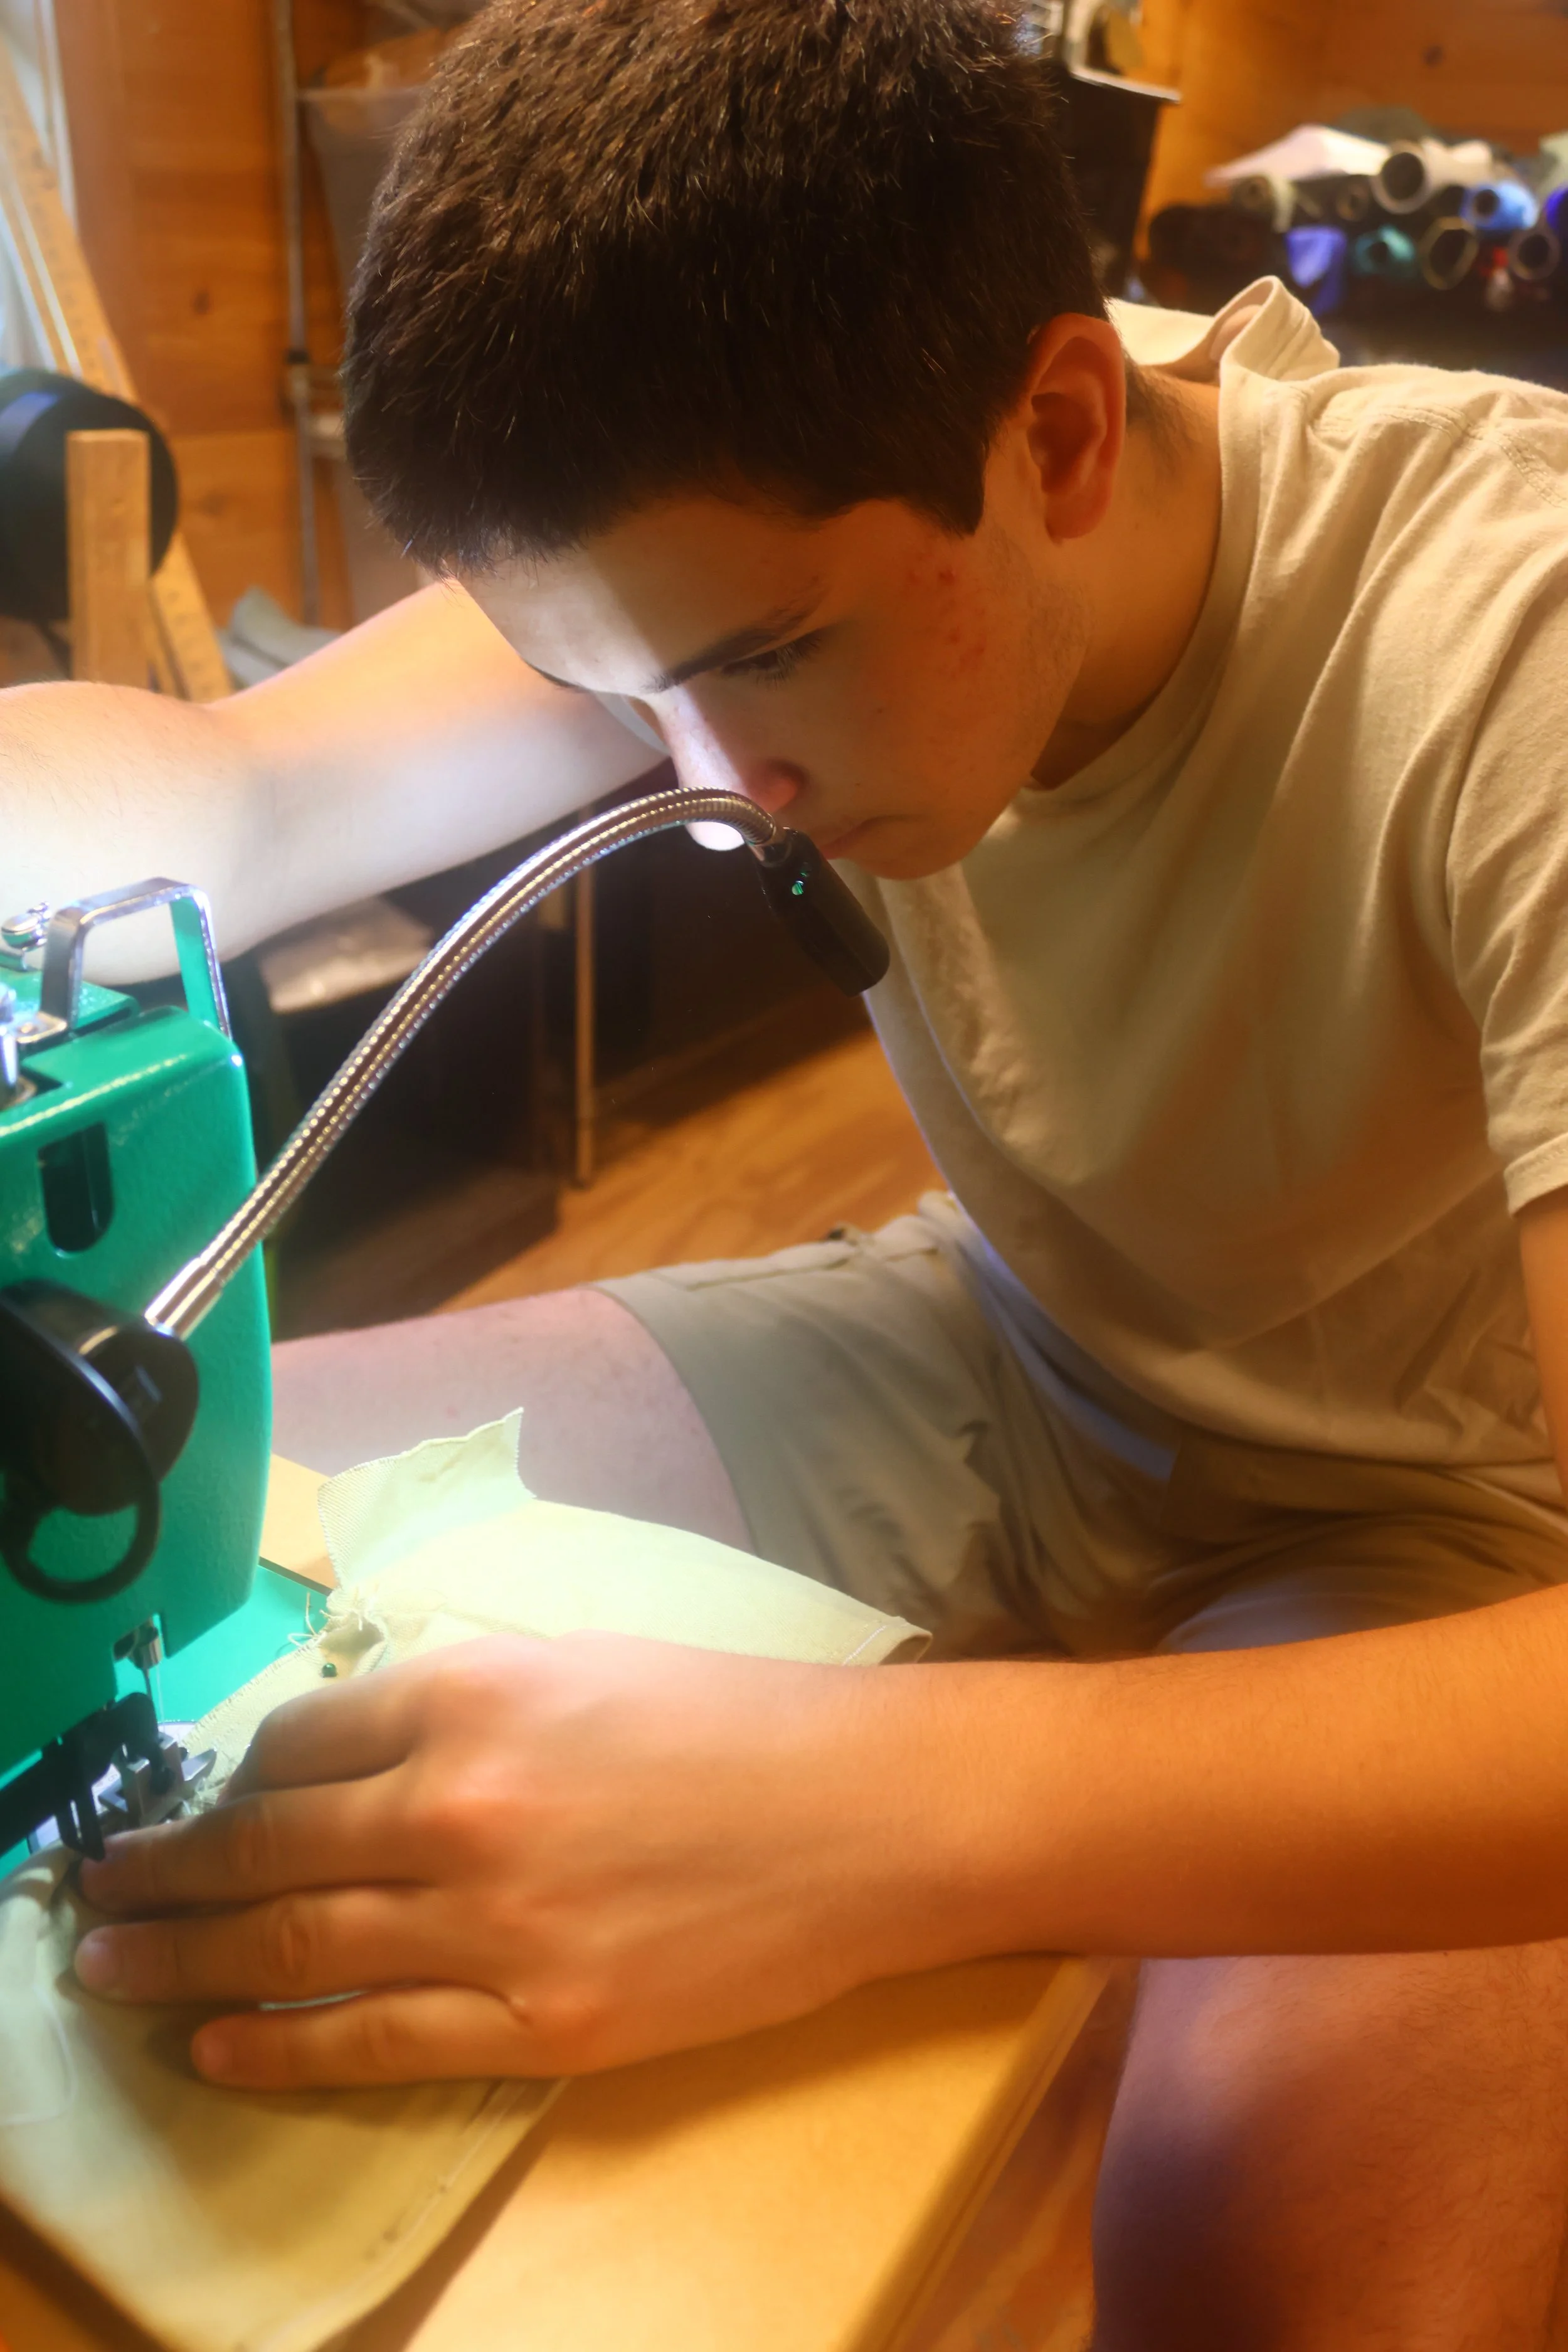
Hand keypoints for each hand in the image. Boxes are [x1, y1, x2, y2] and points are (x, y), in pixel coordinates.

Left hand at [73, 1634, 973, 2088]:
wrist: (869, 1816)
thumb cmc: (735, 1719)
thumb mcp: (581, 1662)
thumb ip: (459, 1699)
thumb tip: (348, 1749)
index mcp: (473, 1689)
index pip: (299, 1740)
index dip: (234, 1777)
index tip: (206, 1803)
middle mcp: (462, 1800)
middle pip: (267, 1843)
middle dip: (162, 1873)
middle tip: (95, 1896)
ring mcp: (497, 1919)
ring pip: (297, 1942)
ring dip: (183, 1959)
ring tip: (110, 1972)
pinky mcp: (544, 2021)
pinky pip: (374, 2039)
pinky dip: (280, 2044)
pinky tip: (219, 2043)